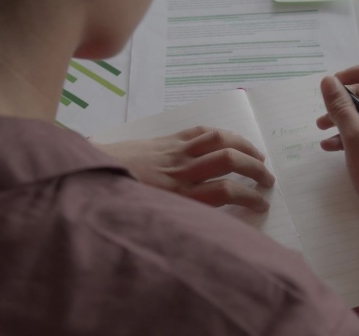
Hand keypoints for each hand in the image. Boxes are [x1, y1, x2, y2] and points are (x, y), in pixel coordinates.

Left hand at [91, 126, 275, 211]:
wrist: (90, 173)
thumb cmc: (119, 200)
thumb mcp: (152, 218)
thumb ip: (182, 216)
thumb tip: (210, 227)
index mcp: (177, 195)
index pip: (225, 192)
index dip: (249, 197)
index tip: (262, 204)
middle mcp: (179, 171)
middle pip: (227, 161)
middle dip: (254, 169)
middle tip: (268, 180)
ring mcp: (174, 151)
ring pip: (218, 140)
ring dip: (244, 146)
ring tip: (259, 156)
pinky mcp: (166, 139)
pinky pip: (199, 131)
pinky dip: (219, 134)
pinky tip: (230, 140)